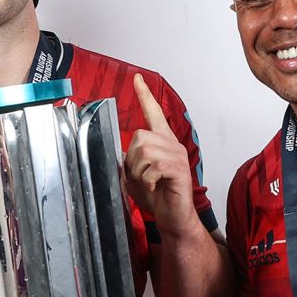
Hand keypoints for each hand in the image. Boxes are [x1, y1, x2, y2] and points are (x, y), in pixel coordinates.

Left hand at [124, 74, 196, 237]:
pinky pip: (153, 168)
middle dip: (131, 159)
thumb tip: (117, 154)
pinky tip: (155, 186)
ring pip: (145, 152)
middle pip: (140, 137)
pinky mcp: (179, 170)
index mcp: (162, 142)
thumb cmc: (156, 196)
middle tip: (138, 175)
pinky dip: (147, 180)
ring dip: (138, 171)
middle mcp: (172, 144)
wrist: (173, 217)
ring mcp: (177, 156)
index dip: (145, 95)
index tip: (137, 79)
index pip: (153, 113)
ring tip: (148, 182)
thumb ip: (127, 161)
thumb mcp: (134, 175)